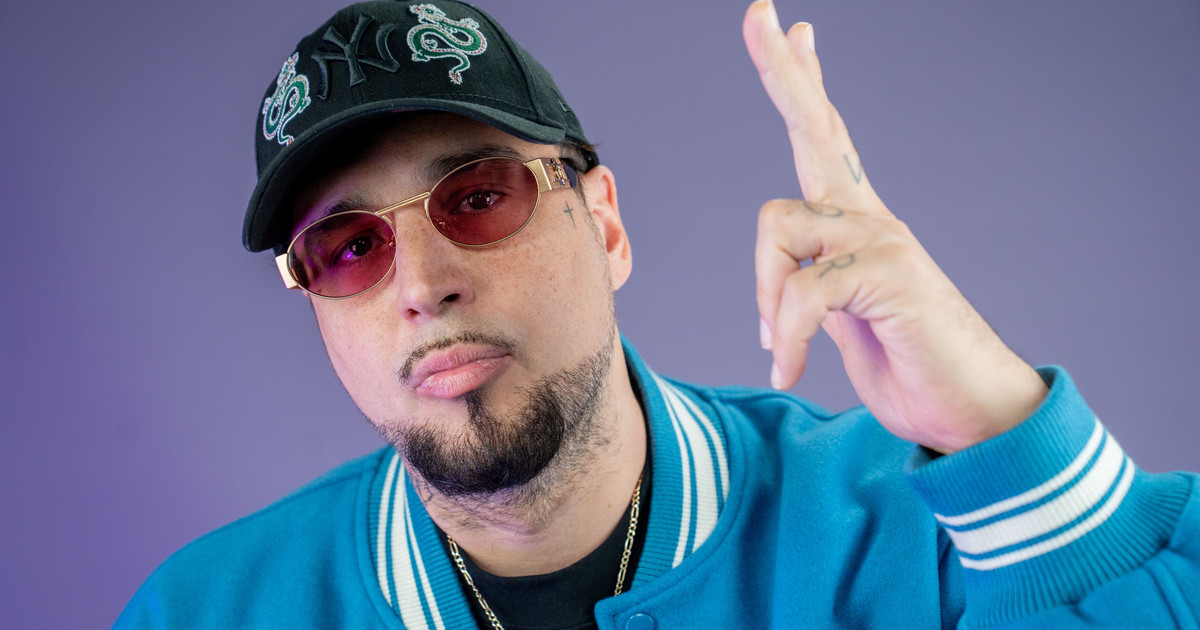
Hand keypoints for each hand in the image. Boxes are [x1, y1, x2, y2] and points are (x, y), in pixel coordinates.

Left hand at [743, 0, 1047, 453]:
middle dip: (780, 69)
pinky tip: (792, 368)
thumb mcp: (840, 322)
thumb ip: (811, 289)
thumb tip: (781, 284)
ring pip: (775, 226)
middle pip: (815, 124)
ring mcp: (882, 238)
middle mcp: (868, 216)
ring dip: (765, 294)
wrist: (971, 412)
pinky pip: (800, 291)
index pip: (824, 137)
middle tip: (758, 9)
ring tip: (780, 343)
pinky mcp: (887, 271)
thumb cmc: (909, 366)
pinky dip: (786, 337)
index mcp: (853, 222)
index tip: (789, 26)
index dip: (803, 82)